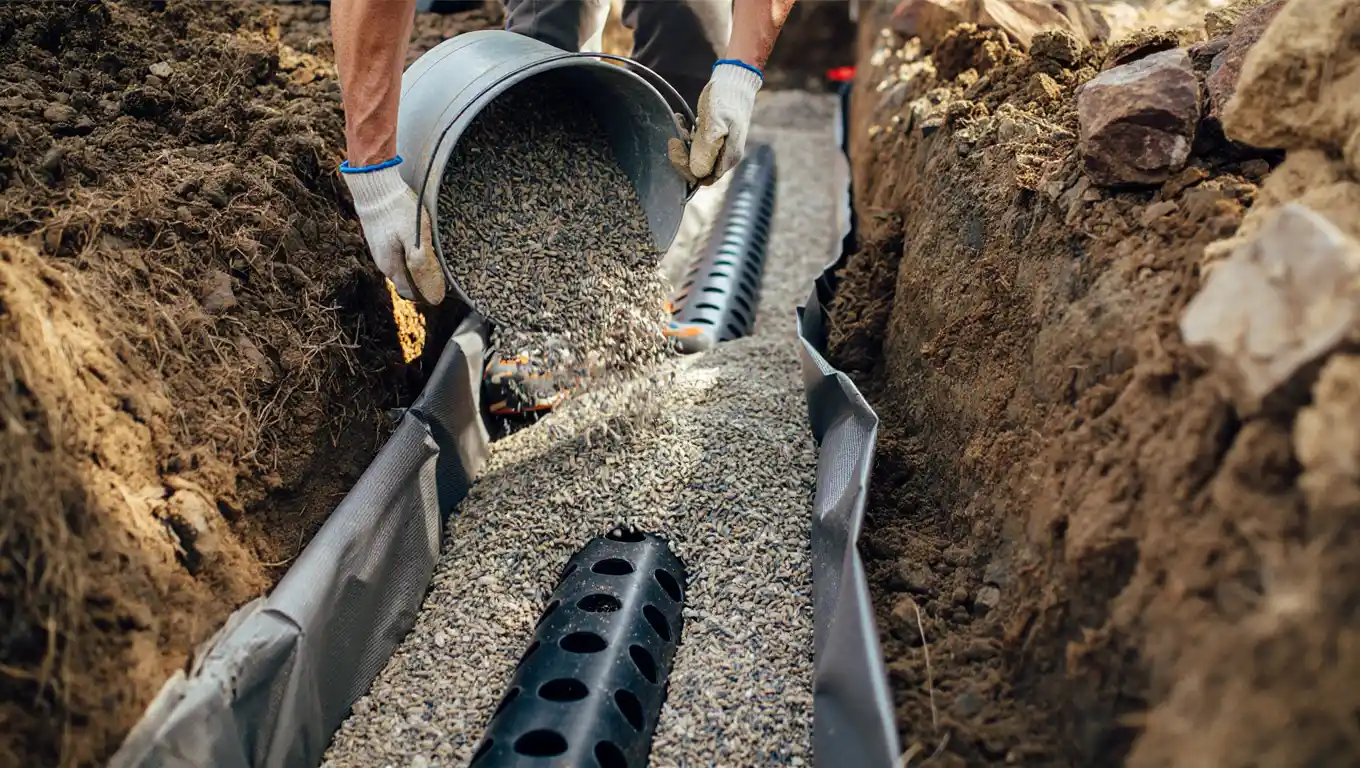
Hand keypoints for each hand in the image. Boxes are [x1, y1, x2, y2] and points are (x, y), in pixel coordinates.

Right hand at [340, 157, 445, 304]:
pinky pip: (397, 254)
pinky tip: (418, 243)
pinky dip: (409, 255)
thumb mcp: (415, 237)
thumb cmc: (397, 210)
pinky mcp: (380, 239)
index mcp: (392, 267)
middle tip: (442, 270)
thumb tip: (433, 294)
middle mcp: (384, 263)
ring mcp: (380, 251)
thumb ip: (422, 264)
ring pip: (401, 267)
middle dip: (423, 280)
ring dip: (416, 267)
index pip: (410, 292)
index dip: (427, 293)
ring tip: (433, 256)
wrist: (374, 187)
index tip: (443, 286)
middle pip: (406, 281)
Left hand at [672, 60, 762, 185]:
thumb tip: (698, 173)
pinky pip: (695, 144)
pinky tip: (682, 121)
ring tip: (680, 124)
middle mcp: (725, 156)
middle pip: (698, 170)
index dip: (687, 170)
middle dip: (683, 155)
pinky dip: (686, 135)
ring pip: (695, 156)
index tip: (677, 149)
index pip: (704, 178)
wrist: (733, 80)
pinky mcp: (713, 137)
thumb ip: (707, 148)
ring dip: (683, 144)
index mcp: (729, 157)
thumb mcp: (715, 122)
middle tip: (674, 138)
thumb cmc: (726, 99)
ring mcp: (720, 147)